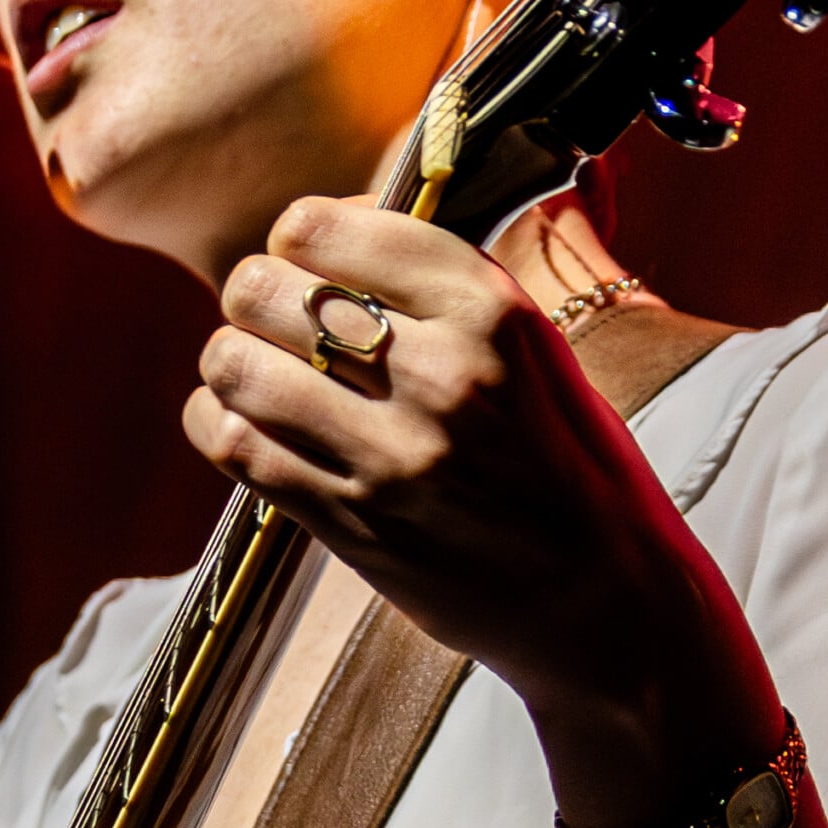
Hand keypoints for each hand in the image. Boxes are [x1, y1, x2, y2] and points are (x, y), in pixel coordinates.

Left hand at [183, 197, 774, 818]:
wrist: (608, 600)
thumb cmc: (573, 465)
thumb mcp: (535, 349)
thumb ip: (442, 291)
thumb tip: (339, 230)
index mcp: (494, 311)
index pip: (333, 227)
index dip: (301, 233)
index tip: (307, 250)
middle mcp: (441, 374)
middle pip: (270, 289)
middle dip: (255, 292)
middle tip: (269, 311)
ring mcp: (393, 455)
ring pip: (238, 365)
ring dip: (230, 357)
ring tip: (249, 365)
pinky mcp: (355, 524)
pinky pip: (238, 447)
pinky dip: (218, 421)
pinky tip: (238, 418)